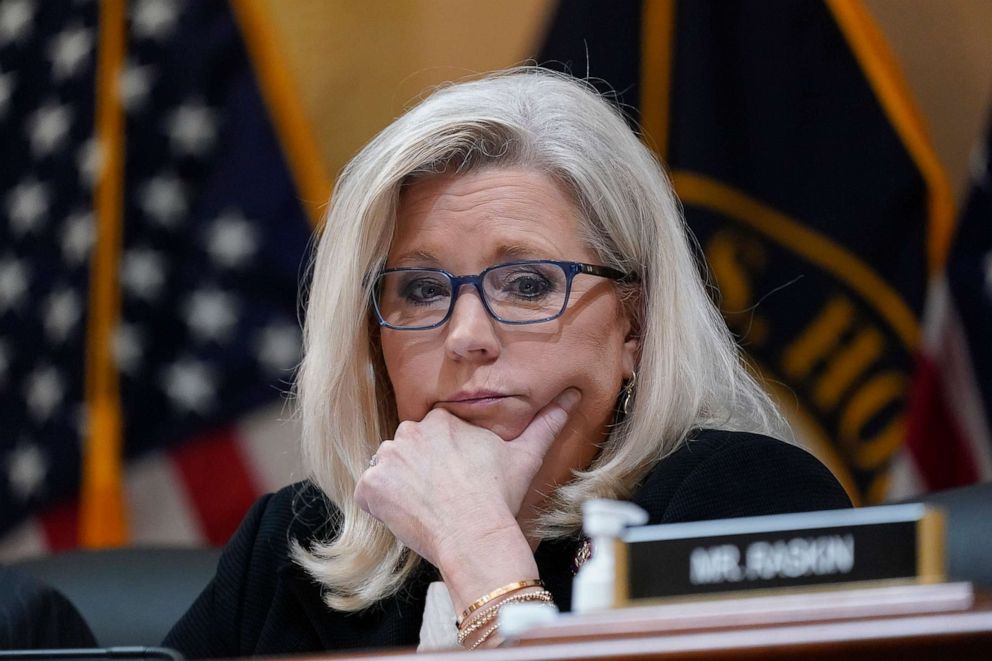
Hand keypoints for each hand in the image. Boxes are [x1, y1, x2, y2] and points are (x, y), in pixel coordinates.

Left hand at [354, 389, 579, 567]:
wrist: (475, 535)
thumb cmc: (499, 496)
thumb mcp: (525, 455)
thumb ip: (546, 422)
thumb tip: (572, 395)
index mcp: (440, 420)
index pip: (433, 437)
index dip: (444, 461)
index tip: (457, 480)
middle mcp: (408, 432)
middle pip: (408, 451)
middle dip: (420, 471)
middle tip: (443, 496)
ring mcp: (385, 459)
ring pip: (388, 470)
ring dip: (400, 486)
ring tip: (427, 507)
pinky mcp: (369, 488)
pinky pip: (369, 493)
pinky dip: (382, 506)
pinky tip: (408, 516)